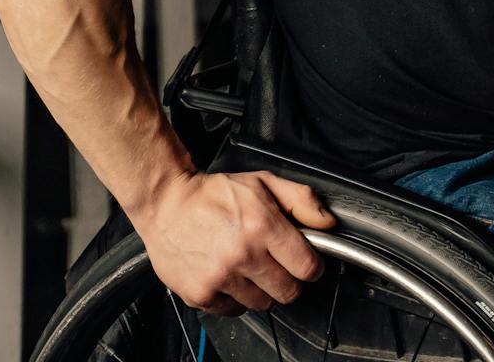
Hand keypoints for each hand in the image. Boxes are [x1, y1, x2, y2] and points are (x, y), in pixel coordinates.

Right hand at [134, 169, 336, 315]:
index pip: (307, 267)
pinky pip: (233, 310)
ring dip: (260, 290)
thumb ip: (301, 199)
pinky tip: (227, 276)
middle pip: (288, 292)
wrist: (166, 203)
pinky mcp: (201, 294)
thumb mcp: (263, 183)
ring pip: (262, 304)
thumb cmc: (214, 194)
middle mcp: (242, 254)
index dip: (311, 266)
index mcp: (262, 225)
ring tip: (246, 267)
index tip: (305, 263)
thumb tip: (327, 222)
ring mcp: (220, 277)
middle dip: (288, 280)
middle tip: (275, 265)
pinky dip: (234, 298)